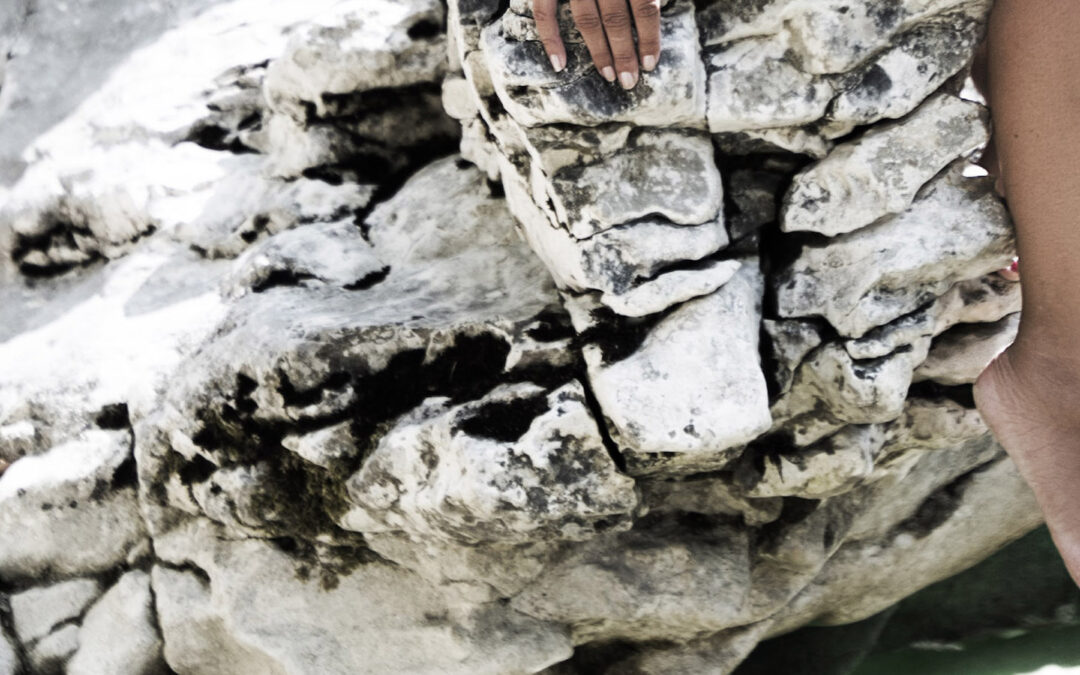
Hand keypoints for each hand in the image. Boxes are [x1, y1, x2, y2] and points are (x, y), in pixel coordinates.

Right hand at [534, 0, 661, 89]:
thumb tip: (653, 17)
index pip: (645, 6)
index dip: (649, 37)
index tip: (650, 64)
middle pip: (616, 18)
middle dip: (625, 53)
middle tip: (630, 81)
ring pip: (586, 20)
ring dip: (599, 51)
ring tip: (609, 76)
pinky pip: (543, 12)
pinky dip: (550, 38)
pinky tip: (559, 64)